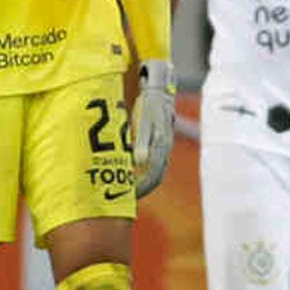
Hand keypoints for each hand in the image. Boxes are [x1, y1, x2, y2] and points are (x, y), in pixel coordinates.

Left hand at [132, 58, 175, 196]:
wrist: (160, 90)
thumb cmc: (150, 106)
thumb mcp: (145, 122)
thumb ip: (142, 142)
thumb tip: (139, 162)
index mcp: (161, 148)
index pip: (153, 177)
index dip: (141, 190)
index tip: (128, 198)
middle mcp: (164, 150)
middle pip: (155, 178)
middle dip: (141, 190)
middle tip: (125, 199)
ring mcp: (163, 147)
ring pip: (155, 171)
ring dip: (142, 182)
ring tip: (127, 189)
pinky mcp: (159, 142)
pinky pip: (153, 163)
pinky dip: (143, 171)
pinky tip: (131, 171)